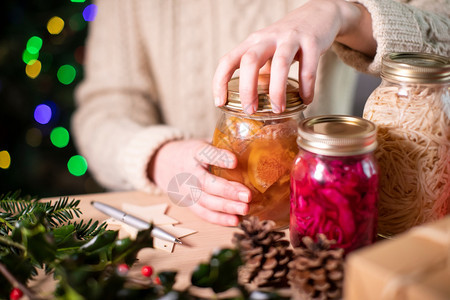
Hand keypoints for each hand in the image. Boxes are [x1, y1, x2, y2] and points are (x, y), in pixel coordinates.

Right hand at [148, 139, 250, 225]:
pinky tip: (236, 220)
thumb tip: (254, 148)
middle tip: (247, 195)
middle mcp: (189, 172)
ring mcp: (188, 190)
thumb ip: (222, 147)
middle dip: (228, 191)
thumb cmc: (192, 153)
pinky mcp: (189, 203)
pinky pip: (204, 213)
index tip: (234, 161)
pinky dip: (219, 219)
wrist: (163, 164)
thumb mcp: (204, 143)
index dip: (219, 157)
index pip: (205, 154)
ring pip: (206, 201)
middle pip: (207, 184)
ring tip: (245, 209)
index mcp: (194, 152)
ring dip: (226, 207)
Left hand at [213, 0, 374, 113]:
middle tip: (250, 110)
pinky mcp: (311, 41)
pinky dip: (306, 86)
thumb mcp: (268, 51)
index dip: (220, 82)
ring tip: (278, 109)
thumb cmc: (289, 38)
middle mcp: (268, 38)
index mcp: (253, 42)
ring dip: (277, 90)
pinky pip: (308, 67)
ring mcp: (290, 38)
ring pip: (279, 63)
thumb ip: (259, 71)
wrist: (318, 14)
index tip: (220, 103)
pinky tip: (306, 99)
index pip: (228, 60)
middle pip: (250, 61)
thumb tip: (251, 99)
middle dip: (247, 89)